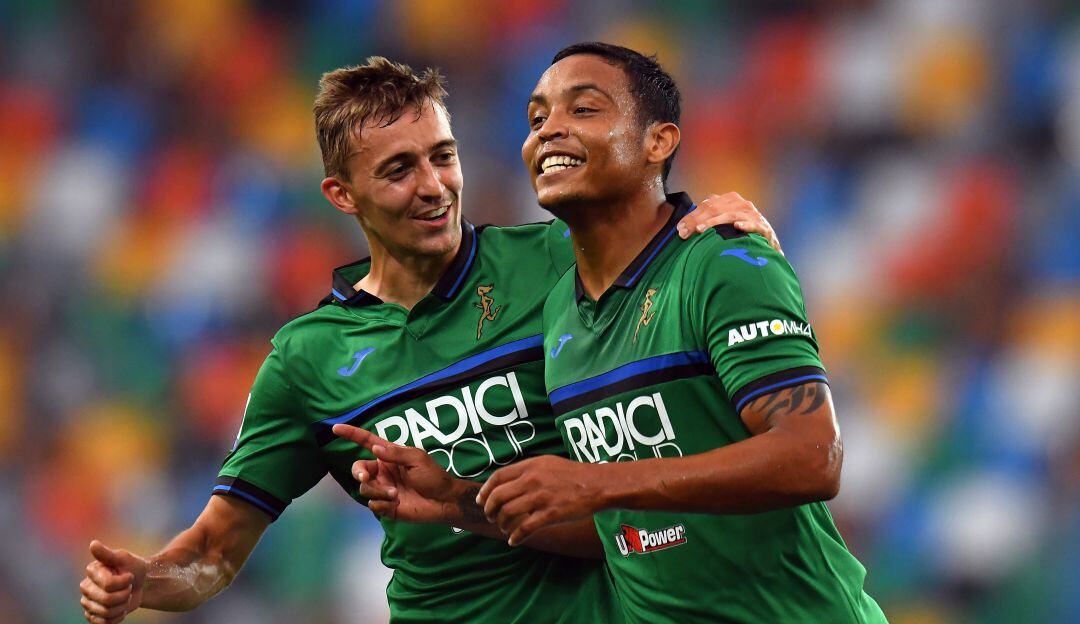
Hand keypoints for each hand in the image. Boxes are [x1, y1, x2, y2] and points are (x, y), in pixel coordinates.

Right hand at [79, 541, 147, 623]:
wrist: (141, 583)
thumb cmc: (133, 567)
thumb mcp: (123, 558)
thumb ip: (107, 554)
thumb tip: (93, 544)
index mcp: (91, 571)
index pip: (108, 584)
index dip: (125, 582)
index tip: (129, 575)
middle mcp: (86, 587)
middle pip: (107, 600)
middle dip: (124, 595)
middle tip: (128, 587)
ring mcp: (87, 602)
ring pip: (106, 612)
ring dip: (122, 606)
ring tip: (124, 596)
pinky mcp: (92, 615)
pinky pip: (104, 623)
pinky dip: (118, 616)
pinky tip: (120, 608)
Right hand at [332, 424, 479, 523]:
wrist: (443, 501)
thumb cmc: (433, 476)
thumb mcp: (417, 459)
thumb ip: (395, 454)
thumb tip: (375, 448)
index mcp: (389, 456)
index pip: (367, 443)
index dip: (351, 434)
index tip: (335, 428)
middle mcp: (382, 472)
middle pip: (358, 469)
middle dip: (359, 472)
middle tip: (366, 477)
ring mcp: (382, 489)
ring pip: (364, 488)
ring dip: (378, 491)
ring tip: (396, 494)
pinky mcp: (385, 506)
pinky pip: (373, 504)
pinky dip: (383, 504)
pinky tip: (396, 505)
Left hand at [476, 455, 601, 545]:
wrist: (597, 484)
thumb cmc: (573, 475)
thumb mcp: (547, 463)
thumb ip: (527, 471)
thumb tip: (507, 482)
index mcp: (530, 466)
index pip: (498, 477)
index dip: (486, 490)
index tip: (481, 500)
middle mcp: (532, 480)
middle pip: (498, 496)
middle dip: (490, 509)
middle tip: (490, 516)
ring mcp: (541, 497)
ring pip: (508, 513)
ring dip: (501, 523)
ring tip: (503, 528)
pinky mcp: (551, 514)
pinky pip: (525, 528)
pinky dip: (515, 536)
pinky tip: (514, 540)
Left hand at [676, 191, 782, 253]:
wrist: (768, 242)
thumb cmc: (740, 233)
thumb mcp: (723, 222)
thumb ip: (706, 221)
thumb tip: (681, 229)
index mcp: (729, 200)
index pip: (706, 205)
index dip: (692, 216)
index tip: (679, 229)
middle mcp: (740, 204)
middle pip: (715, 209)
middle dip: (697, 220)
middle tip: (685, 233)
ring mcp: (751, 214)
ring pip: (729, 215)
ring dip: (714, 223)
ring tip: (701, 230)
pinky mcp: (763, 227)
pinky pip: (753, 224)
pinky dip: (745, 225)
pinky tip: (737, 227)